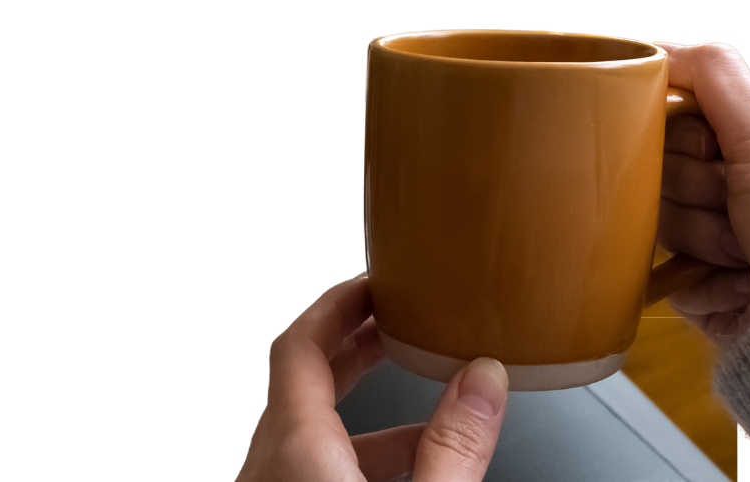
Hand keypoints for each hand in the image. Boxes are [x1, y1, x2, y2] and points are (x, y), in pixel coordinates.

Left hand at [236, 272, 510, 481]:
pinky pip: (306, 469)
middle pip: (300, 381)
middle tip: (397, 322)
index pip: (297, 345)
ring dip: (362, 410)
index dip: (335, 306)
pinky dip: (350, 453)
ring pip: (305, 431)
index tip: (373, 286)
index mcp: (294, 450)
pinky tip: (410, 462)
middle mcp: (266, 470)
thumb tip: (483, 383)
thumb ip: (454, 444)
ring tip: (425, 398)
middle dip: (353, 347)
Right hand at [653, 42, 749, 349]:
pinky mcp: (698, 282)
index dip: (686, 139)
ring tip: (746, 254)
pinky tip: (735, 283)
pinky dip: (698, 279)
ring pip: (659, 220)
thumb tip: (662, 48)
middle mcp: (739, 189)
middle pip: (664, 171)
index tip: (714, 153)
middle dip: (699, 193)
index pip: (681, 122)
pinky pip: (662, 269)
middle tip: (740, 208)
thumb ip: (717, 81)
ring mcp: (716, 237)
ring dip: (703, 239)